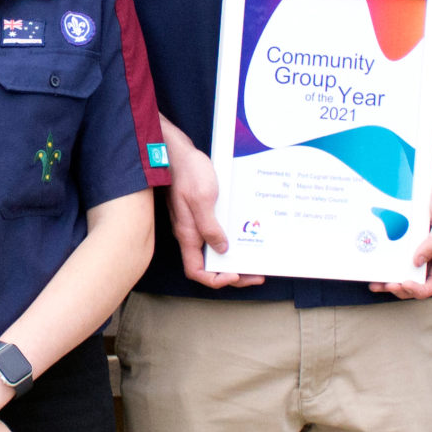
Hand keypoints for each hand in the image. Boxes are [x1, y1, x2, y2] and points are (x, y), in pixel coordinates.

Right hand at [165, 134, 265, 289]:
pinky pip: (213, 234)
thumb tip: (221, 249)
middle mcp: (189, 233)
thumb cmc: (187, 172)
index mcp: (188, 234)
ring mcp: (193, 224)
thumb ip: (210, 227)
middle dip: (232, 273)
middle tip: (255, 274)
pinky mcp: (199, 214)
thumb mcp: (202, 199)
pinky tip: (241, 236)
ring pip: (212, 251)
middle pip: (208, 265)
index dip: (215, 279)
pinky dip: (228, 240)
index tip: (234, 275)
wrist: (176, 152)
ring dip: (231, 259)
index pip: (196, 271)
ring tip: (252, 260)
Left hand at [375, 168, 431, 297]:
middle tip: (383, 284)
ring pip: (407, 271)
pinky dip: (389, 261)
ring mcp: (421, 245)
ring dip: (391, 279)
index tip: (404, 283)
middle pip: (419, 281)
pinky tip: (375, 261)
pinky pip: (399, 253)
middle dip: (401, 287)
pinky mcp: (410, 235)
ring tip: (374, 282)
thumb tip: (417, 262)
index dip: (421, 289)